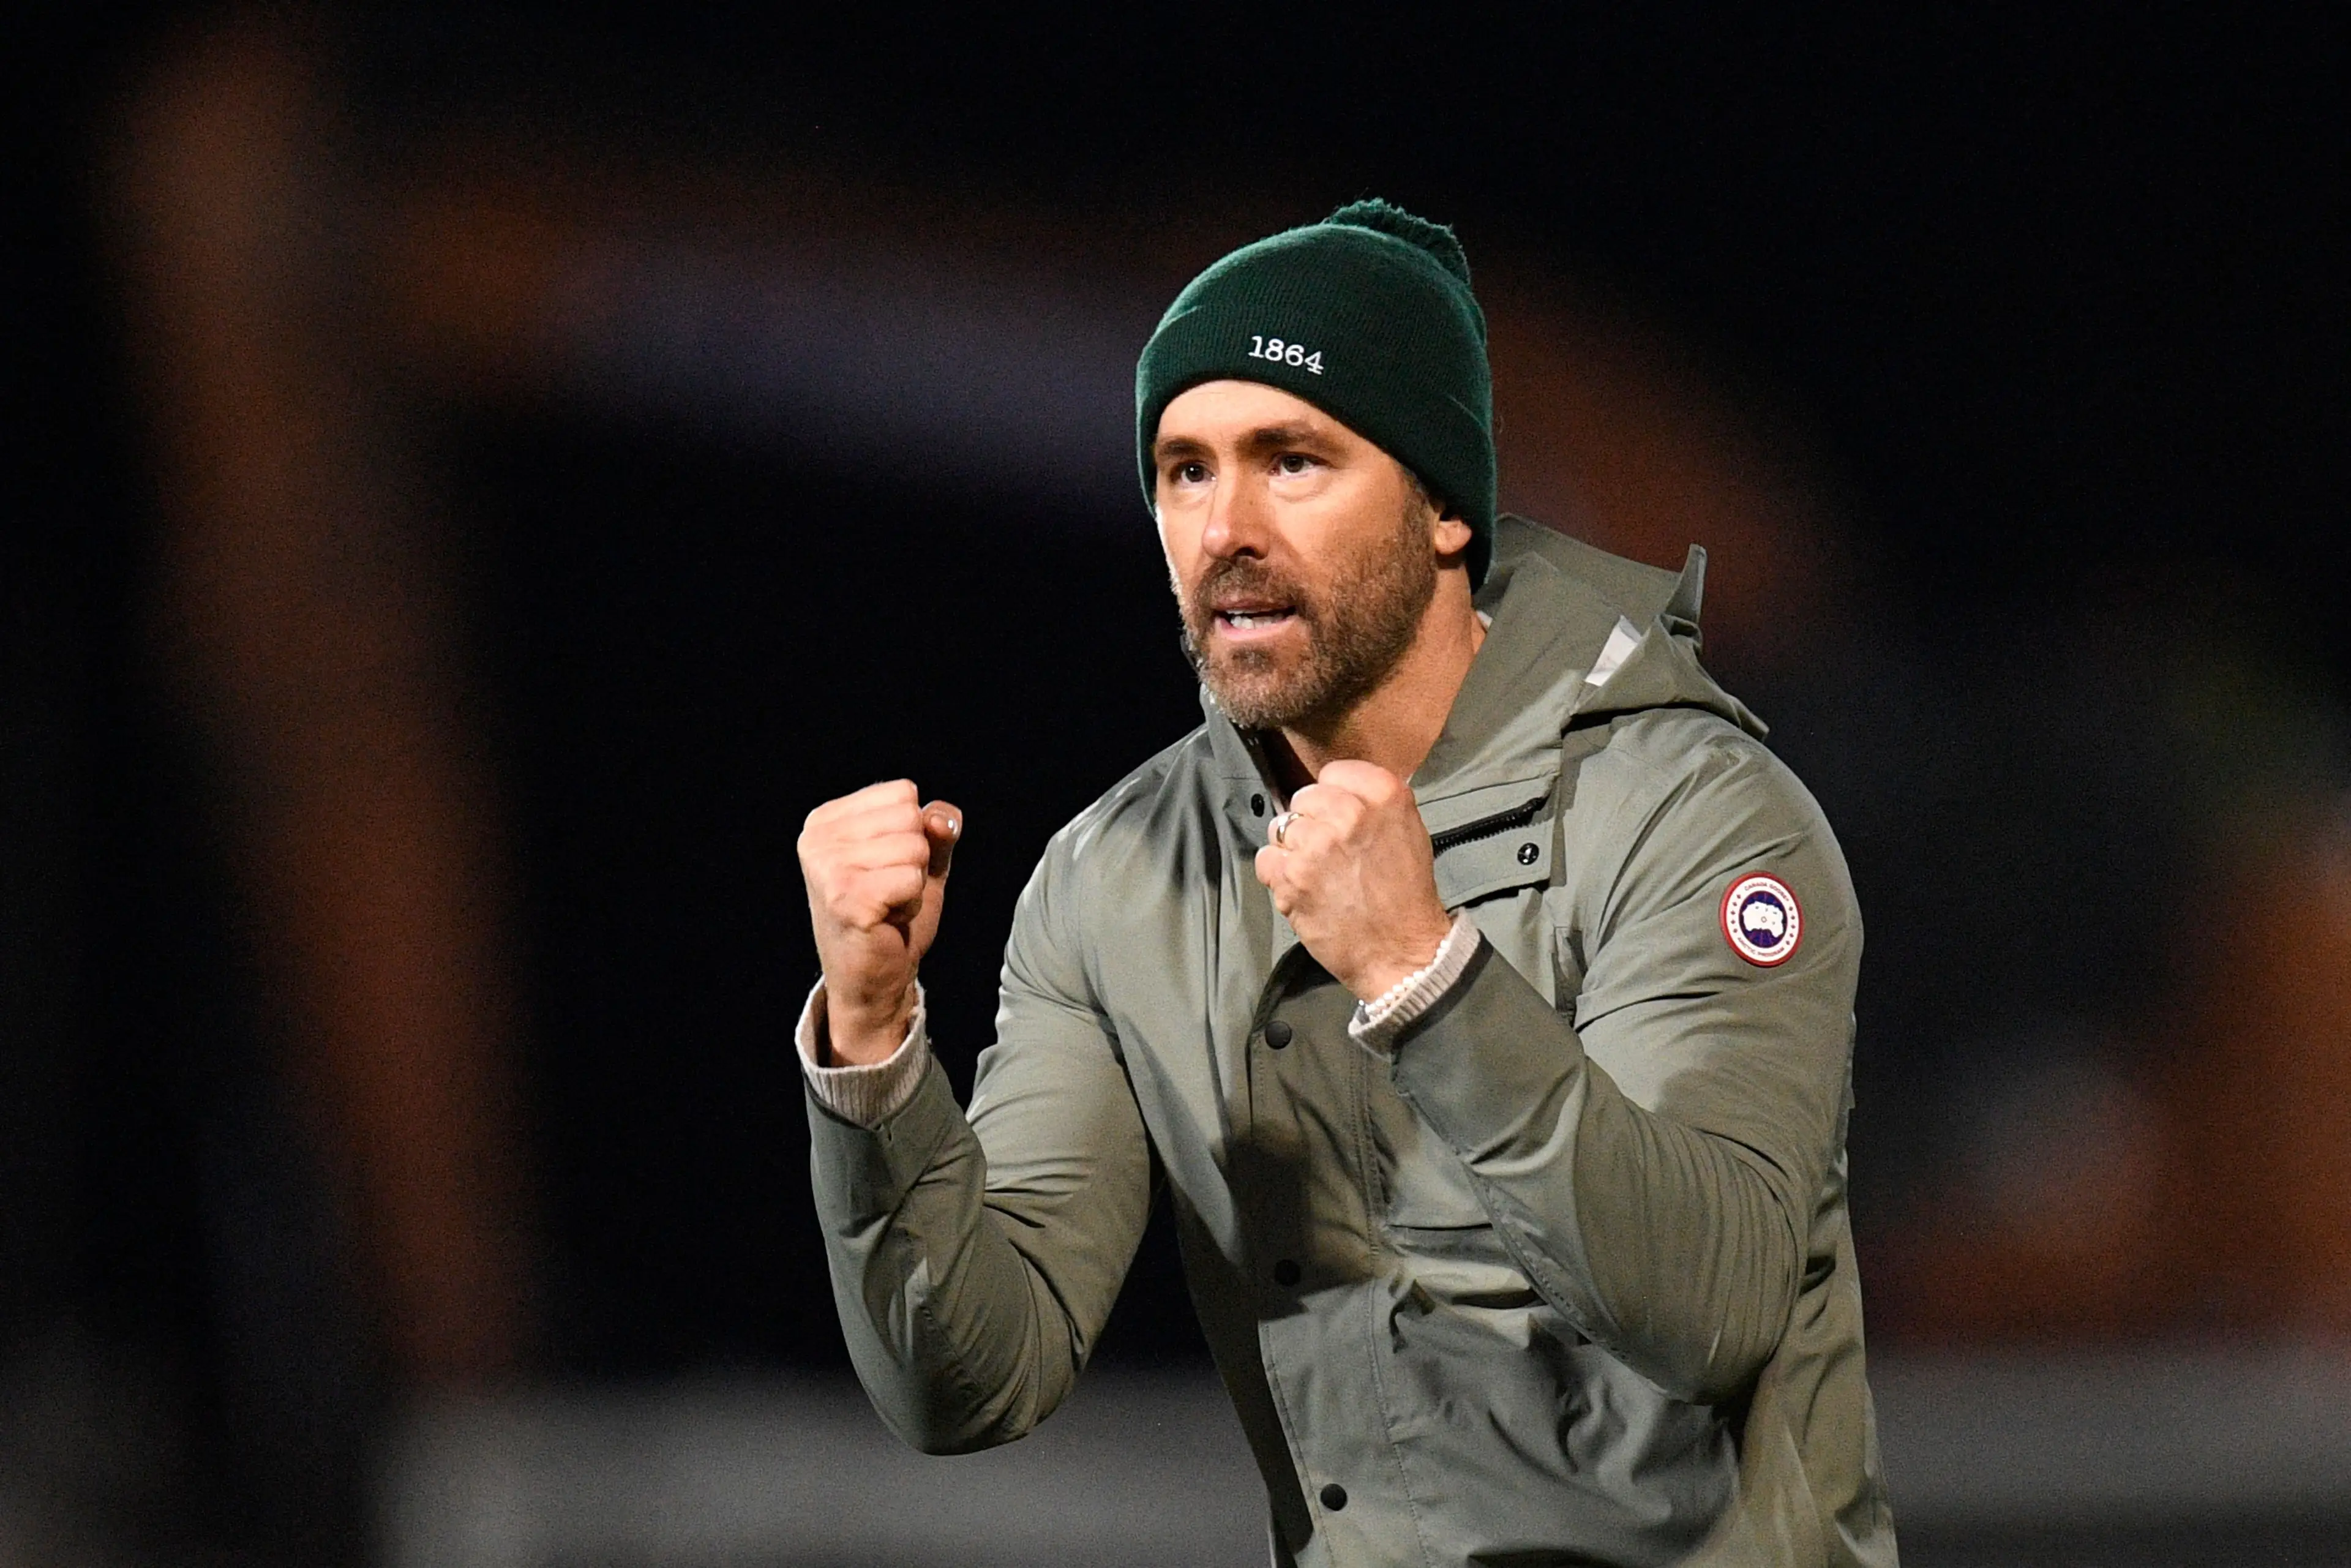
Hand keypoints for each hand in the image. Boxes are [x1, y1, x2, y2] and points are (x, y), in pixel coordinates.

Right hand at [798, 780, 961, 1064]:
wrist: (872, 980)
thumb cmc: (891, 916)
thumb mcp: (921, 861)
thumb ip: (935, 828)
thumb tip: (941, 818)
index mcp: (827, 820)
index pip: (902, 792)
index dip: (913, 833)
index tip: (886, 869)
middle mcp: (818, 838)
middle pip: (910, 816)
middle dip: (914, 859)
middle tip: (888, 891)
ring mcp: (827, 867)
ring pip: (914, 847)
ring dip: (913, 884)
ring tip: (886, 906)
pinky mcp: (845, 897)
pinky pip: (912, 879)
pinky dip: (910, 903)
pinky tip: (887, 920)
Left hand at [1254, 760, 1452, 1002]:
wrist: (1401, 952)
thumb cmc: (1406, 896)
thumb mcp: (1409, 831)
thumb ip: (1373, 802)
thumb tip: (1336, 787)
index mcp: (1384, 796)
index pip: (1334, 772)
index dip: (1333, 795)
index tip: (1339, 815)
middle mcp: (1349, 814)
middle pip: (1303, 798)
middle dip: (1310, 822)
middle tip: (1329, 851)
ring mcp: (1316, 846)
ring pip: (1280, 827)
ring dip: (1292, 849)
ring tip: (1316, 872)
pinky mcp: (1291, 878)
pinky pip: (1266, 859)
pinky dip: (1278, 875)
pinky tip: (1301, 888)